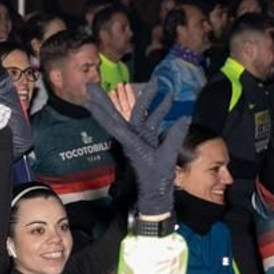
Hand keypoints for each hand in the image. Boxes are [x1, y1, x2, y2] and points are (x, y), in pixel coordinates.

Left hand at [86, 79, 187, 217]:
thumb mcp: (166, 158)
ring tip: (155, 82)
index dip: (100, 110)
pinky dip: (160, 110)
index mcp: (130, 142)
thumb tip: (184, 118)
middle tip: (90, 85)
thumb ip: (174, 138)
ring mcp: (139, 137)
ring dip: (146, 98)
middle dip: (103, 100)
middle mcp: (131, 137)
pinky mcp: (148, 140)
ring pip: (137, 114)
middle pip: (115, 115)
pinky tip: (169, 99)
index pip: (112, 123)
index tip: (88, 99)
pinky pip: (151, 121)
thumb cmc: (157, 178)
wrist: (158, 192)